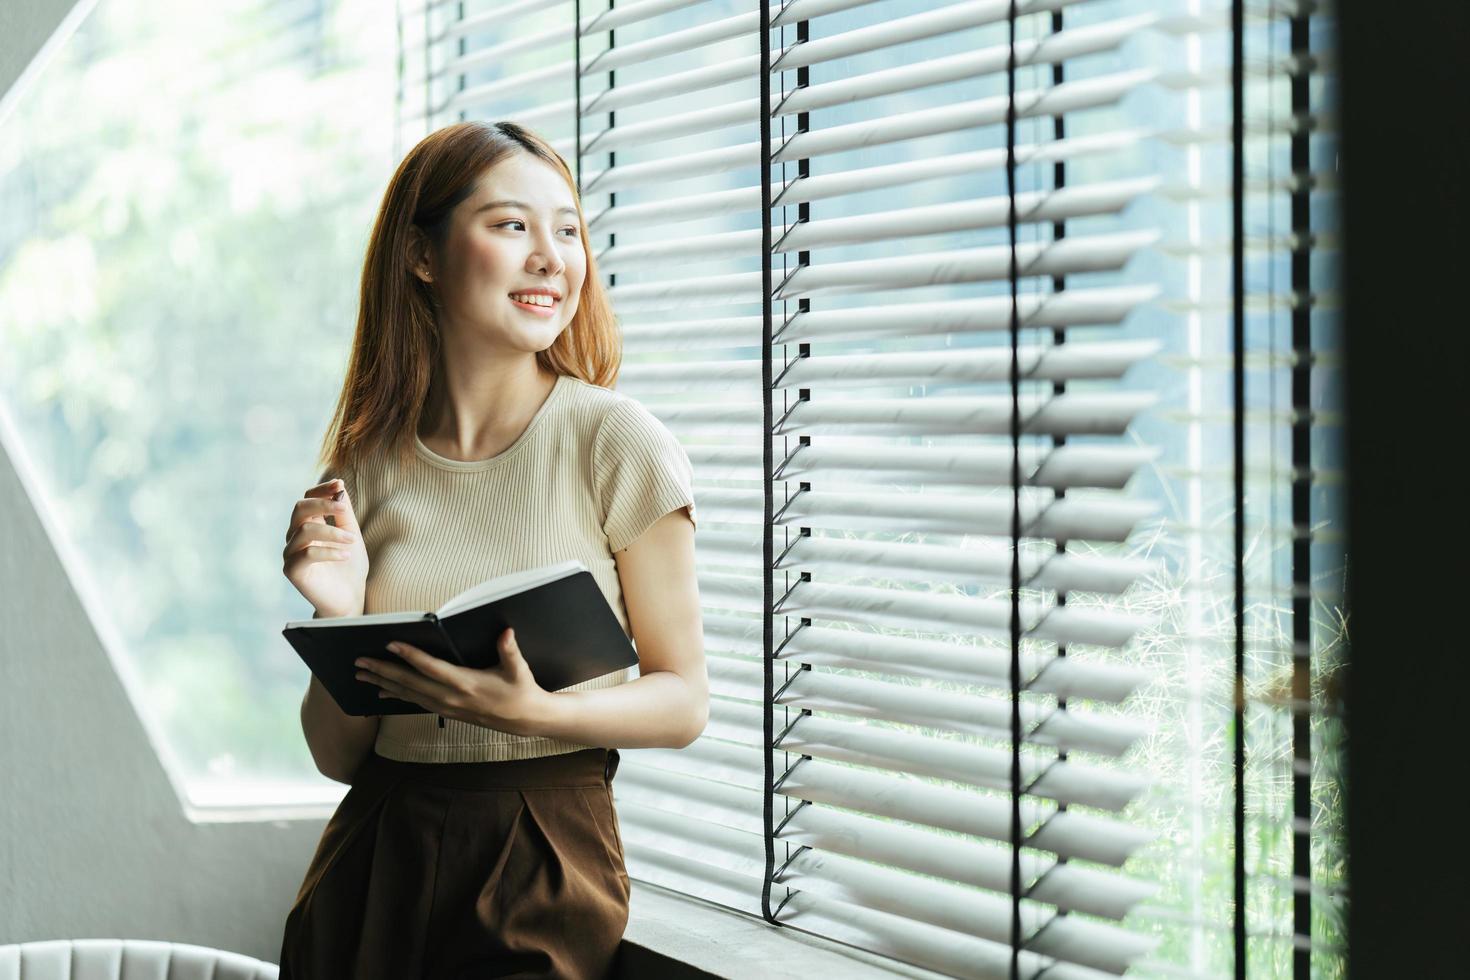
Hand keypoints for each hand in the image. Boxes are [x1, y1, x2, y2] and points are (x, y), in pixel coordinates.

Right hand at [283, 478, 367, 616]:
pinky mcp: (293, 571)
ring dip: (332, 532)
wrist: (349, 598)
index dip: (321, 490)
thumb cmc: (350, 566)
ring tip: (353, 541)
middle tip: (344, 509)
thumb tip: (339, 488)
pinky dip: (329, 551)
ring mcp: (291, 553)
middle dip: (323, 504)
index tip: (339, 485)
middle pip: (300, 509)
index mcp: (308, 525)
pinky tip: (346, 555)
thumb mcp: (351, 534)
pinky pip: (307, 554)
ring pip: (305, 530)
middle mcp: (295, 537)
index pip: (307, 498)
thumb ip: (344, 514)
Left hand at [353, 627, 552, 736]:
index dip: (410, 656)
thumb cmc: (521, 690)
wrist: (524, 719)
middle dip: (383, 671)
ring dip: (383, 684)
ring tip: (361, 675)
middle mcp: (451, 697)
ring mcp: (446, 706)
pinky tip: (381, 693)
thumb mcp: (519, 669)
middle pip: (410, 683)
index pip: (431, 668)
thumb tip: (506, 632)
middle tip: (360, 661)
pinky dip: (396, 696)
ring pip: (408, 694)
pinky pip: (415, 702)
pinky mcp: (445, 711)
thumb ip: (509, 650)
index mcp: (466, 683)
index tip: (391, 644)